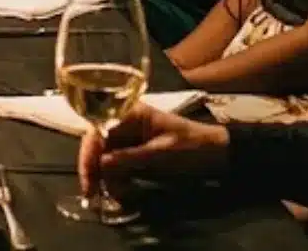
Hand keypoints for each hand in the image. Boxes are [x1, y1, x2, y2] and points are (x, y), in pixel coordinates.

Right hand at [77, 103, 229, 194]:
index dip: (89, 154)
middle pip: (98, 144)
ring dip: (107, 177)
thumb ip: (129, 158)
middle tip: (93, 193)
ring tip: (118, 195)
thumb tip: (101, 164)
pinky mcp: (137, 151)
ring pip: (106, 157)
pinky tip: (123, 191)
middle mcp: (125, 121)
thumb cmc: (192, 147)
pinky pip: (118, 164)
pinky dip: (118, 178)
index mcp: (130, 112)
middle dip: (95, 169)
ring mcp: (131, 137)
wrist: (219, 154)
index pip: (98, 130)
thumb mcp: (161, 154)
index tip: (88, 178)